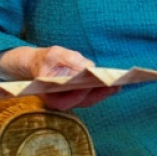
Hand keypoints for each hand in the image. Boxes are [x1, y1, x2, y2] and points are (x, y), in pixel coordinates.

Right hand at [0, 45, 119, 110]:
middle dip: (98, 94)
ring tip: (118, 84)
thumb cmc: (45, 59)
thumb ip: (70, 60)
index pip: (66, 101)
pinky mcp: (77, 95)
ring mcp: (69, 99)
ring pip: (88, 100)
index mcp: (49, 95)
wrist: (38, 63)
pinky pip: (91, 95)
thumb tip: (88, 66)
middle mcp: (60, 101)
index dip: (80, 95)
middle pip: (81, 102)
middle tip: (115, 85)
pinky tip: (114, 83)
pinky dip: (102, 90)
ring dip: (104, 93)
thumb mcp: (55, 54)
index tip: (92, 85)